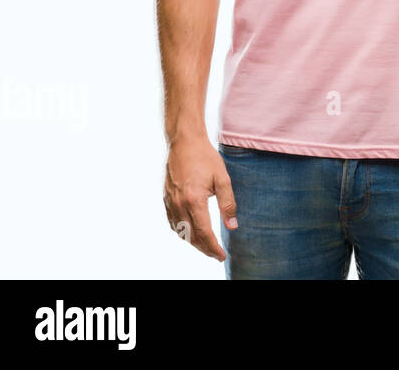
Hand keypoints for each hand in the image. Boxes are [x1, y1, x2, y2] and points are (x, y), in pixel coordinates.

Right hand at [163, 135, 236, 261]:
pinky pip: (173, 222)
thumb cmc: (205, 158)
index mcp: (194, 200)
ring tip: (207, 246)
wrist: (184, 143)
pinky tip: (191, 232)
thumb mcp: (223, 179)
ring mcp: (170, 202)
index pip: (204, 232)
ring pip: (180, 232)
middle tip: (216, 254)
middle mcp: (179, 204)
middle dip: (204, 248)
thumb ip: (228, 203)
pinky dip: (182, 232)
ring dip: (193, 242)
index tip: (222, 255)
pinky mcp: (166, 199)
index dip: (213, 247)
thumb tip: (232, 226)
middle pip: (191, 236)